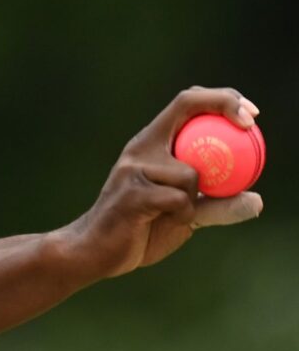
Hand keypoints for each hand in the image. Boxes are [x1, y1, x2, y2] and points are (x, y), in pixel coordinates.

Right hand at [58, 87, 263, 278]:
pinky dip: (183, 216)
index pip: (185, 104)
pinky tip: (157, 222)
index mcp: (150, 144)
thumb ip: (215, 203)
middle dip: (223, 103)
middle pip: (185, 107)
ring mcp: (133, 167)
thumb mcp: (184, 213)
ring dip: (195, 200)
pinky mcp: (131, 192)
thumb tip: (256, 200)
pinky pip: (180, 200)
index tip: (250, 114)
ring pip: (191, 172)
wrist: (94, 250)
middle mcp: (140, 148)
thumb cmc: (140, 229)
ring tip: (172, 214)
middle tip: (251, 121)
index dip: (219, 100)